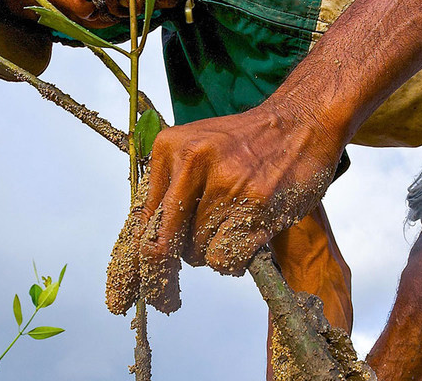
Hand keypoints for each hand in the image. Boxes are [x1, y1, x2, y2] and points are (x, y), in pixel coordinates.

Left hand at [105, 99, 344, 313]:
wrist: (301, 122)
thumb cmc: (245, 144)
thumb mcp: (196, 151)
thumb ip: (168, 191)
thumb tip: (143, 249)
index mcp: (170, 150)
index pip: (140, 220)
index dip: (129, 266)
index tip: (120, 298)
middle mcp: (192, 163)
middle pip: (161, 245)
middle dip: (160, 281)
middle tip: (165, 300)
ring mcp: (226, 184)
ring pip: (197, 254)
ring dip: (210, 255)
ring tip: (230, 227)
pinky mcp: (257, 205)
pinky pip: (227, 258)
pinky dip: (232, 261)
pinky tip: (244, 240)